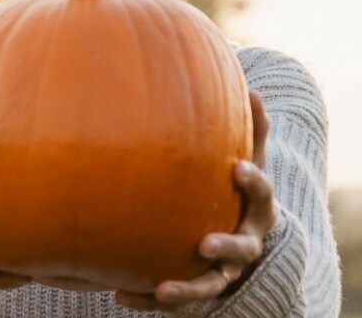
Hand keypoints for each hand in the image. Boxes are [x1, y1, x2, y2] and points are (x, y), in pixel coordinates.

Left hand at [117, 90, 274, 310]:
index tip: (237, 169)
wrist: (237, 232)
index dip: (253, 182)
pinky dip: (150, 301)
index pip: (262, 196)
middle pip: (242, 251)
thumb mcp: (247, 156)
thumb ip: (249, 128)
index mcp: (256, 210)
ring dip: (187, 289)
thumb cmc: (234, 185)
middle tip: (204, 244)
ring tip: (162, 288)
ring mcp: (222, 270)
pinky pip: (175, 300)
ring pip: (209, 286)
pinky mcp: (197, 286)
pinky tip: (122, 297)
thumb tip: (252, 88)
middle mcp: (245, 244)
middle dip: (225, 248)